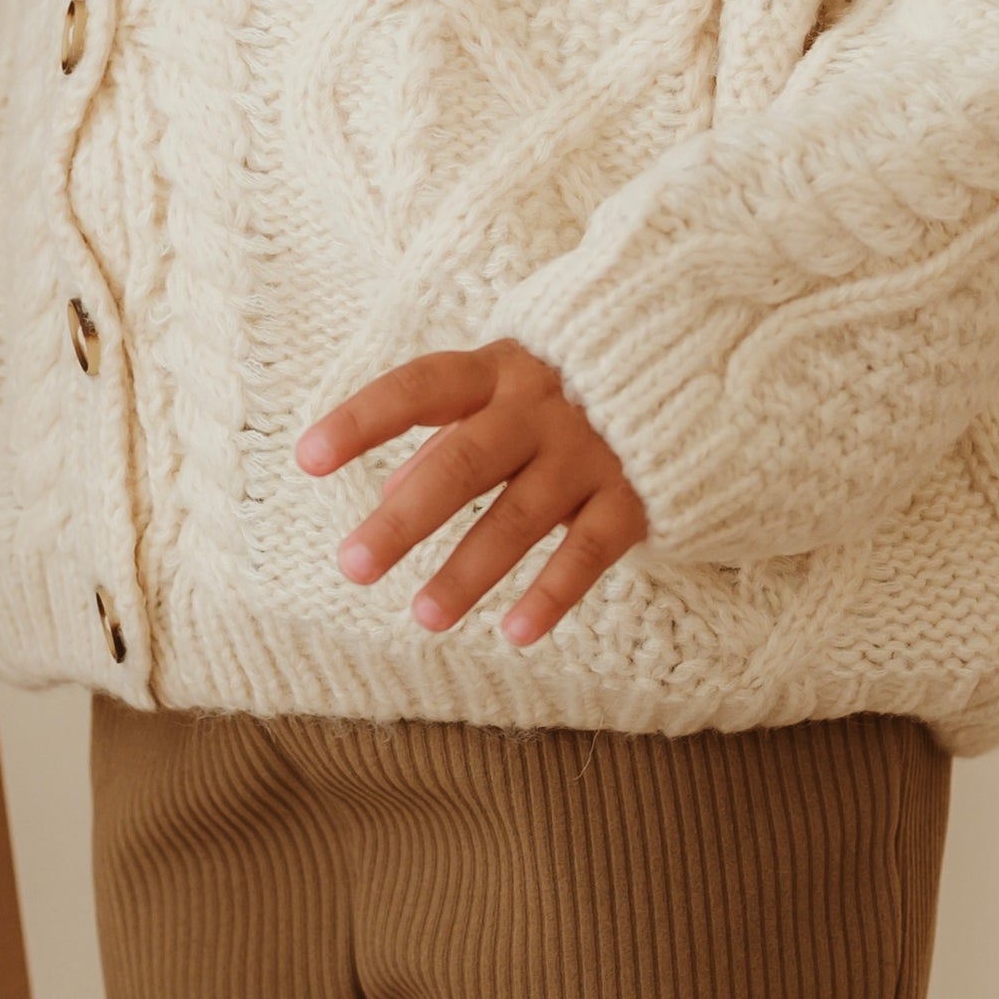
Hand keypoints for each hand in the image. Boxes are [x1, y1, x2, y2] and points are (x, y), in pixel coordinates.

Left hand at [296, 341, 647, 647]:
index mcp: (499, 370)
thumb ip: (451, 435)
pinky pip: (590, 550)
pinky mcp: (634, 493)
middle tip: (352, 567)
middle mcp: (541, 406)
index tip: (306, 457)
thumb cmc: (571, 383)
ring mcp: (590, 450)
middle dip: (406, 518)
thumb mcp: (508, 388)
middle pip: (464, 461)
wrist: (692, 363)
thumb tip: (390, 496)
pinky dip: (554, 593)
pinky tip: (515, 635)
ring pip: (521, 515)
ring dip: (470, 570)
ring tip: (423, 618)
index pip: (419, 388)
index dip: (363, 419)